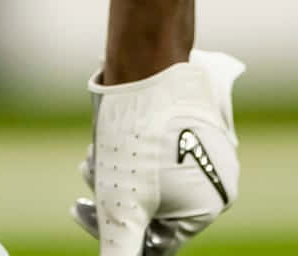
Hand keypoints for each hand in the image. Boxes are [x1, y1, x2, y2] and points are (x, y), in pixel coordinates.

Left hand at [72, 50, 241, 255]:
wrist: (148, 60)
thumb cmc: (136, 134)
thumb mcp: (121, 204)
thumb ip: (121, 249)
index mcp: (210, 205)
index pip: (157, 239)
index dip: (112, 229)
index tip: (78, 209)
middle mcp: (219, 177)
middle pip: (152, 205)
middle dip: (113, 193)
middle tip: (87, 168)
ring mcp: (210, 144)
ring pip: (151, 173)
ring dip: (118, 168)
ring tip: (95, 148)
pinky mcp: (196, 116)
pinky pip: (161, 145)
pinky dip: (132, 145)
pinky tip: (108, 132)